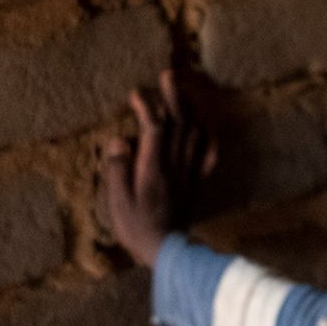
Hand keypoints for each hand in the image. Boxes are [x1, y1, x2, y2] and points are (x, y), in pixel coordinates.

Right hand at [103, 69, 215, 266]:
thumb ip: (118, 169)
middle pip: (178, 123)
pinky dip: (208, 137)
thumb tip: (118, 140)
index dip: (146, 106)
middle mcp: (174, 164)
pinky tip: (205, 127)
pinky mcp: (196, 182)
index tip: (136, 93)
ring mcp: (188, 172)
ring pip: (194, 133)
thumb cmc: (137, 226)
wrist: (167, 250)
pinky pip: (207, 154)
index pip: (153, 127)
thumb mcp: (118, 201)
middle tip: (169, 74)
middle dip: (174, 97)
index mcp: (153, 167)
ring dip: (190, 109)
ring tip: (184, 92)